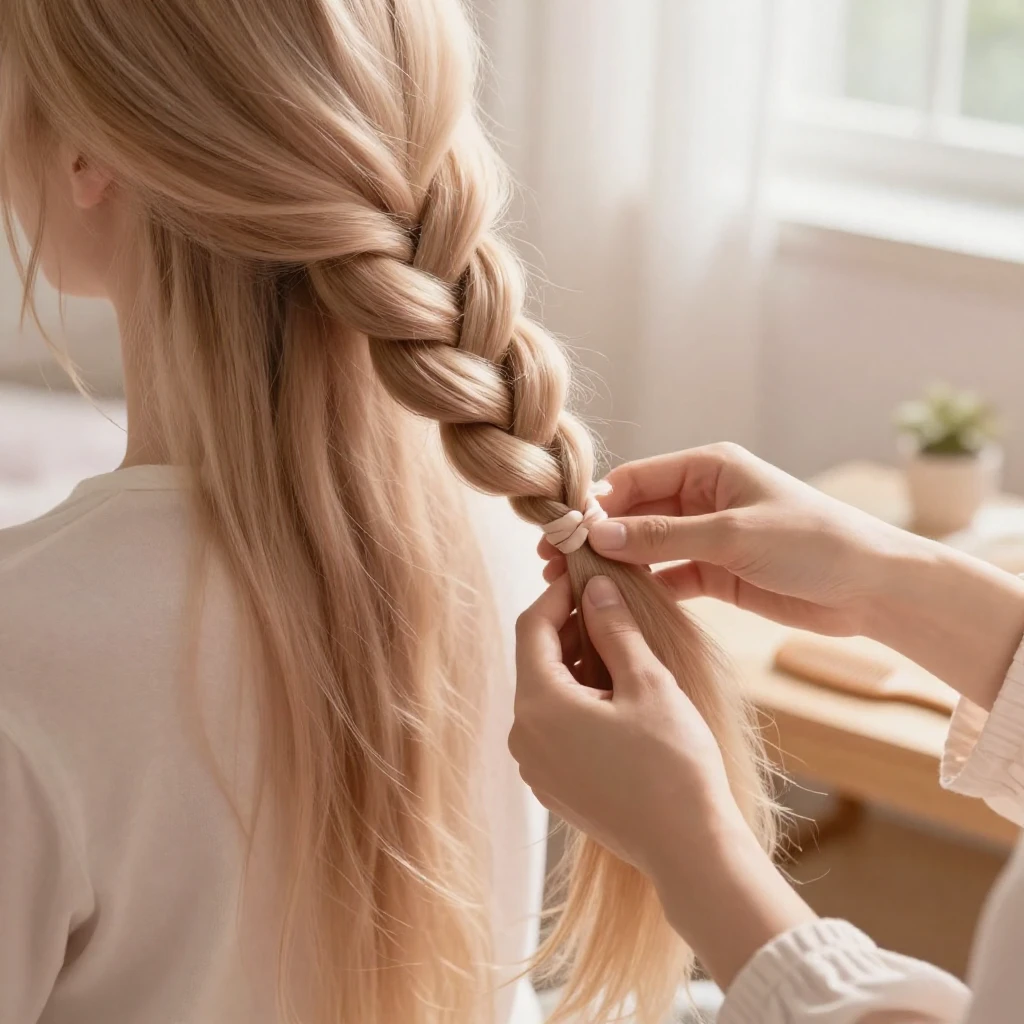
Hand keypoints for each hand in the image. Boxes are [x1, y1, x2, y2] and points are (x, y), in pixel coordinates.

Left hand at [510, 573, 815, 987]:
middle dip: (569, 629)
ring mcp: (536, 766)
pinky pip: (554, 727)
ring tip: (621, 650)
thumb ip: (615, 629)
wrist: (688, 848)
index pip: (531, 627)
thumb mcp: (648, 683)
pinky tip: (616, 697)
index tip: (587, 577)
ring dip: (575, 665)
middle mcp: (524, 736)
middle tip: (611, 609)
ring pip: (545, 695)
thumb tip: (595, 587)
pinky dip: (577, 701)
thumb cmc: (673, 763)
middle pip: (535, 661)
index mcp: (539, 705)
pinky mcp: (553, 787)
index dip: (556, 595)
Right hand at [541, 443, 916, 636]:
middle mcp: (703, 498)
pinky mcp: (717, 574)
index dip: (598, 502)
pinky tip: (615, 602)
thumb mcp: (732, 533)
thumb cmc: (812, 541)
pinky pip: (668, 577)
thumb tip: (599, 535)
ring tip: (573, 584)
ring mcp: (708, 537)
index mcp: (709, 468)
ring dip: (615, 564)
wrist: (871, 588)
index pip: (636, 479)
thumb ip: (663, 535)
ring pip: (647, 547)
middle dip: (598, 536)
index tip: (565, 529)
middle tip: (556, 561)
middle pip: (635, 513)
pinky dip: (643, 587)